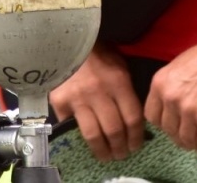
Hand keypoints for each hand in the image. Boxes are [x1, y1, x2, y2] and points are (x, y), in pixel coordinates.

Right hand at [50, 43, 145, 160]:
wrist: (66, 41)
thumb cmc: (97, 53)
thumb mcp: (119, 66)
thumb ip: (126, 91)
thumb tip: (134, 121)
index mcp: (118, 81)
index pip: (132, 118)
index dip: (136, 137)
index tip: (135, 146)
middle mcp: (99, 92)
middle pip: (114, 131)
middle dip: (120, 148)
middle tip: (121, 155)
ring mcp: (78, 98)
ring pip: (93, 135)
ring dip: (102, 151)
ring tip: (106, 156)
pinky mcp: (60, 102)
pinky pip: (71, 126)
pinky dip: (77, 136)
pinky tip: (84, 140)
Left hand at [144, 39, 196, 159]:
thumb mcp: (177, 65)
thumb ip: (170, 86)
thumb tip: (168, 105)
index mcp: (160, 84)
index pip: (151, 115)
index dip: (161, 123)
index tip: (169, 125)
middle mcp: (171, 99)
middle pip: (168, 129)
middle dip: (176, 135)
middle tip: (184, 137)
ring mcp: (189, 111)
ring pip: (185, 138)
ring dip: (191, 144)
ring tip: (196, 144)